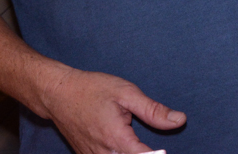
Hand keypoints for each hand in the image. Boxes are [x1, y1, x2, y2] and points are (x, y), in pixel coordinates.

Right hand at [40, 68, 185, 153]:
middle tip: (149, 142)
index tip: (166, 149)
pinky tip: (122, 144)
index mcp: (117, 140)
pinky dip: (118, 153)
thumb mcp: (127, 93)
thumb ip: (153, 110)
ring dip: (130, 152)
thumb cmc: (92, 89)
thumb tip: (179, 120)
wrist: (57, 94)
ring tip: (136, 141)